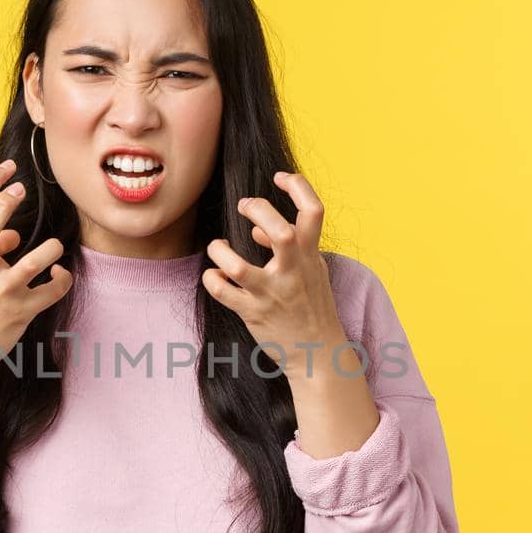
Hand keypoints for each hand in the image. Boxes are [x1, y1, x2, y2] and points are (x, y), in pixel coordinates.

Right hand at [0, 160, 71, 389]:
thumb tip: (12, 235)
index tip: (8, 168)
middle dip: (4, 205)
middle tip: (22, 190)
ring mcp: (1, 293)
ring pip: (30, 264)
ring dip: (49, 251)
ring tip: (54, 247)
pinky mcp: (20, 314)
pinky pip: (50, 292)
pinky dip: (62, 280)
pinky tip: (62, 276)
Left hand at [202, 171, 350, 382]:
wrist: (319, 354)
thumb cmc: (313, 307)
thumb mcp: (311, 272)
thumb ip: (290, 247)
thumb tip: (257, 229)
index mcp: (311, 256)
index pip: (314, 211)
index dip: (297, 186)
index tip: (278, 178)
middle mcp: (293, 272)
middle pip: (281, 232)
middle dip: (258, 209)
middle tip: (243, 206)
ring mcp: (273, 294)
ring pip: (239, 267)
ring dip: (220, 252)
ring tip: (218, 248)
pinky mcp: (254, 314)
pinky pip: (223, 293)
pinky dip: (212, 279)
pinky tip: (214, 275)